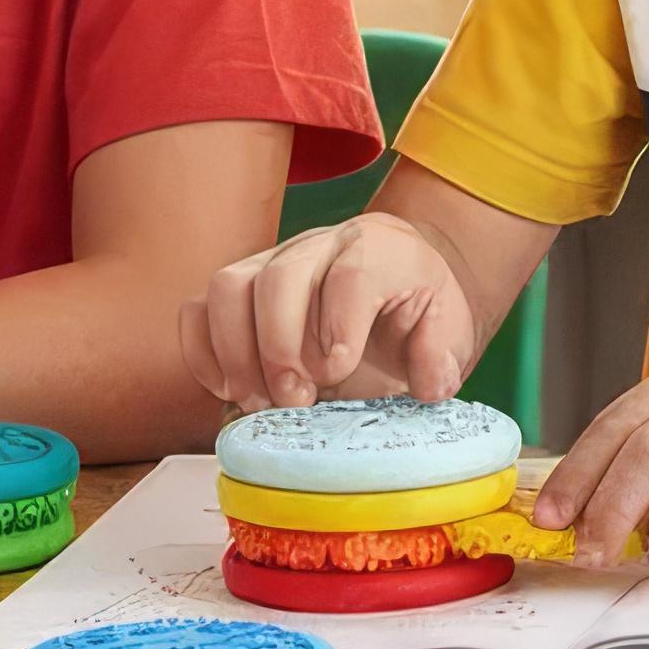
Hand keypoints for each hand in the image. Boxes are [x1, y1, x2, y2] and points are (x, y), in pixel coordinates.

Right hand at [183, 213, 480, 410]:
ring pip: (227, 287)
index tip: (338, 372)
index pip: (350, 275)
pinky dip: (204, 354)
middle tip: (296, 401)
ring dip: (236, 354)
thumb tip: (428, 382)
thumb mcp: (451, 328)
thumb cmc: (420, 307)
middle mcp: (319, 246)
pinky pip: (198, 310)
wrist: (400, 279)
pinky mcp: (240, 290)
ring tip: (261, 402)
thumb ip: (442, 353)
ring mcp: (271, 263)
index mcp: (379, 250)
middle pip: (278, 277)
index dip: (339, 326)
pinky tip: (232, 391)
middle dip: (279, 348)